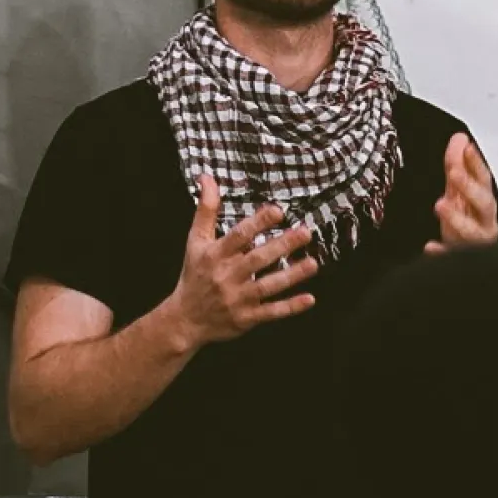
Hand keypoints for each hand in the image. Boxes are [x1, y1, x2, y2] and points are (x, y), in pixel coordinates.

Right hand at [169, 175, 317, 348]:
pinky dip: (290, 307)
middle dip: (282, 245)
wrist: (185, 319)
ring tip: (313, 263)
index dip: (258, 223)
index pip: (238, 236)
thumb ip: (206, 210)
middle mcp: (226, 276)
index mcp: (215, 255)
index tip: (278, 211)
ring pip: (268, 286)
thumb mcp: (196, 241)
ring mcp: (237, 299)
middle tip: (305, 232)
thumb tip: (206, 177)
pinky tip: (309, 298)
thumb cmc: (195, 274)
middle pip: (257, 259)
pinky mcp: (246, 318)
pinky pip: (271, 312)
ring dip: (292, 276)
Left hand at [427, 134, 497, 252]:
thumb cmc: (468, 224)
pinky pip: (453, 256)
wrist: (471, 262)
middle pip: (484, 203)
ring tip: (441, 204)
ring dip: (457, 218)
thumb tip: (459, 138)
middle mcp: (484, 222)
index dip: (476, 163)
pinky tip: (431, 246)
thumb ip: (458, 167)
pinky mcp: (461, 258)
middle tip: (454, 173)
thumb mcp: (460, 194)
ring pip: (473, 231)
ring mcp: (474, 242)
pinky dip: (443, 251)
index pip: (484, 180)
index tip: (466, 147)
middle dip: (470, 187)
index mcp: (483, 204)